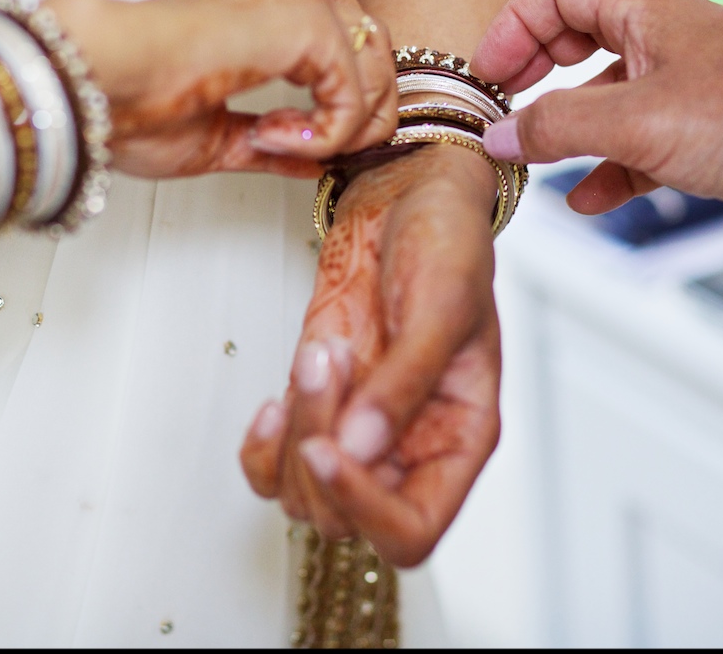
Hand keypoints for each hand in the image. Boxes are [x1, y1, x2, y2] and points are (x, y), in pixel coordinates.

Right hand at [42, 0, 396, 178]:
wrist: (85, 82)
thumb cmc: (121, 105)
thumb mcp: (216, 140)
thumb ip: (272, 145)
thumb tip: (316, 160)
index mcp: (255, 18)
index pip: (341, 35)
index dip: (349, 95)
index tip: (310, 150)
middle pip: (370, 32)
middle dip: (368, 103)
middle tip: (327, 151)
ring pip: (372, 42)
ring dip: (355, 108)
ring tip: (303, 145)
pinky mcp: (289, 16)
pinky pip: (351, 72)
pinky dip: (333, 119)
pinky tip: (279, 139)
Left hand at [238, 143, 501, 566]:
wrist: (408, 190)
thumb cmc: (449, 239)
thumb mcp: (441, 305)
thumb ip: (405, 383)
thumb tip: (360, 452)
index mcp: (461, 436)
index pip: (411, 532)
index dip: (365, 509)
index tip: (329, 449)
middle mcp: (410, 444)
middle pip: (346, 519)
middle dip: (320, 452)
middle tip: (329, 363)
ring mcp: (359, 425)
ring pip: (301, 493)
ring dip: (292, 434)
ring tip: (318, 353)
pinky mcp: (319, 400)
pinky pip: (273, 463)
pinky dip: (261, 443)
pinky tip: (275, 396)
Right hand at [471, 0, 722, 252]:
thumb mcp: (634, 122)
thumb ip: (557, 125)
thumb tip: (500, 134)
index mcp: (650, 9)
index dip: (515, 24)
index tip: (488, 73)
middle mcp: (666, 40)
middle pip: (577, 35)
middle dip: (534, 70)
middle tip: (501, 104)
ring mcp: (685, 89)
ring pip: (605, 97)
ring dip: (567, 127)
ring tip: (532, 158)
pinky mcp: (702, 137)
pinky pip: (636, 146)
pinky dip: (607, 169)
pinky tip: (588, 199)